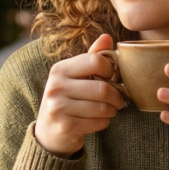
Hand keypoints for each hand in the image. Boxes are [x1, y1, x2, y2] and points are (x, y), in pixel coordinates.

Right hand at [34, 34, 126, 155]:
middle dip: (117, 96)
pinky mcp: (66, 126)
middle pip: (102, 88)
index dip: (111, 70)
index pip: (95, 61)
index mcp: (60, 69)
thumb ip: (91, 58)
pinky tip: (99, 120)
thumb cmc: (67, 99)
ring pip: (102, 107)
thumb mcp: (75, 76)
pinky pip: (99, 122)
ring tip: (109, 110)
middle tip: (119, 100)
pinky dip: (104, 122)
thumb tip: (107, 37)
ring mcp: (59, 107)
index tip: (112, 77)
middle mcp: (56, 86)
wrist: (49, 132)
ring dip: (112, 110)